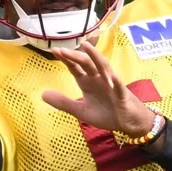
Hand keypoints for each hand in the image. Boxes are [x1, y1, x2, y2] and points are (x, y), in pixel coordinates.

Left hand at [42, 41, 160, 139]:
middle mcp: (98, 79)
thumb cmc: (107, 113)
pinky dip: (115, 80)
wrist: (128, 123)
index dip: (66, 59)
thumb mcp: (81, 110)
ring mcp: (111, 84)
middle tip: (62, 50)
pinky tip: (110, 76)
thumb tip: (42, 94)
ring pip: (103, 67)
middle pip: (86, 64)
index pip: (75, 67)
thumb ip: (63, 102)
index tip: (54, 51)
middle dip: (75, 56)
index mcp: (88, 82)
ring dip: (95, 57)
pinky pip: (118, 85)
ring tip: (87, 48)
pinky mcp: (122, 94)